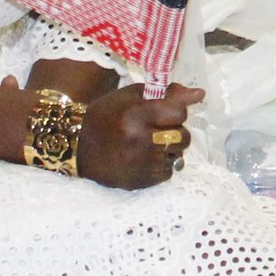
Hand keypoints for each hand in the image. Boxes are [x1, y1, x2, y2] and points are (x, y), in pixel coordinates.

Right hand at [75, 82, 196, 188]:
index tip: (165, 111)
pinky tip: (144, 158)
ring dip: (169, 149)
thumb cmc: (106, 116)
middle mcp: (141, 141)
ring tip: (150, 143)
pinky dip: (161, 165)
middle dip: (176, 131)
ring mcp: (141, 164)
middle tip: (159, 129)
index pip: (179, 112)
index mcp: (137, 116)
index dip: (176, 110)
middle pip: (183, 136)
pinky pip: (168, 172)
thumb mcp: (131, 97)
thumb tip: (199, 94)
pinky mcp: (140, 181)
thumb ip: (167, 93)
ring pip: (178, 156)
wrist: (77, 148)